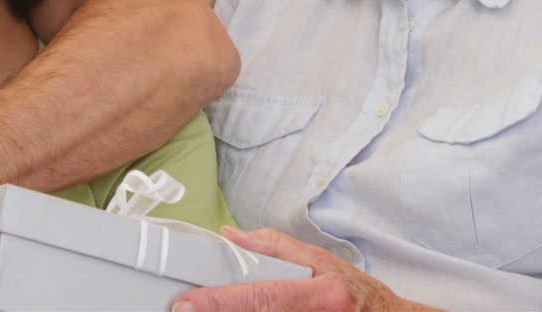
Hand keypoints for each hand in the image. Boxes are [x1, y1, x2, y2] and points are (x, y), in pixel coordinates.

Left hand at [170, 228, 427, 311]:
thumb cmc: (355, 292)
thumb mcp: (320, 261)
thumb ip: (275, 248)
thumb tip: (230, 236)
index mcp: (320, 295)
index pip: (262, 297)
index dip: (221, 301)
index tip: (186, 305)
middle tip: (187, 310)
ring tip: (211, 307)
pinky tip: (234, 311)